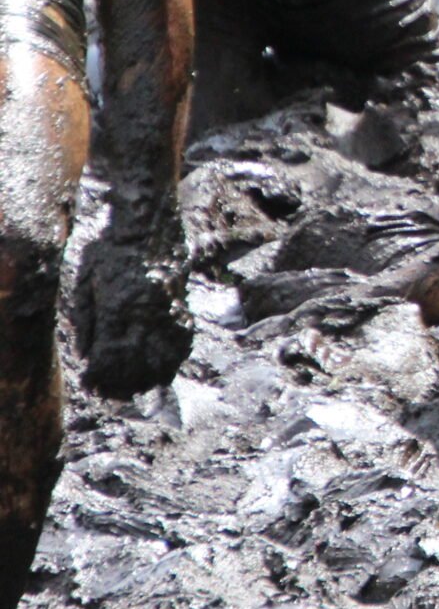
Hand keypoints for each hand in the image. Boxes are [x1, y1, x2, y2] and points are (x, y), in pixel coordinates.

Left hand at [71, 201, 191, 398]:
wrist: (145, 215)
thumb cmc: (106, 243)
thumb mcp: (83, 280)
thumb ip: (86, 319)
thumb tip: (89, 354)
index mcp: (118, 306)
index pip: (112, 357)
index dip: (103, 378)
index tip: (96, 388)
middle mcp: (148, 310)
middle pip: (141, 362)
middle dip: (128, 382)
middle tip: (117, 394)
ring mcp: (170, 304)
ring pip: (167, 352)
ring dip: (154, 373)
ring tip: (143, 385)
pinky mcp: (183, 296)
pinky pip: (184, 333)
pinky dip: (176, 353)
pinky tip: (168, 362)